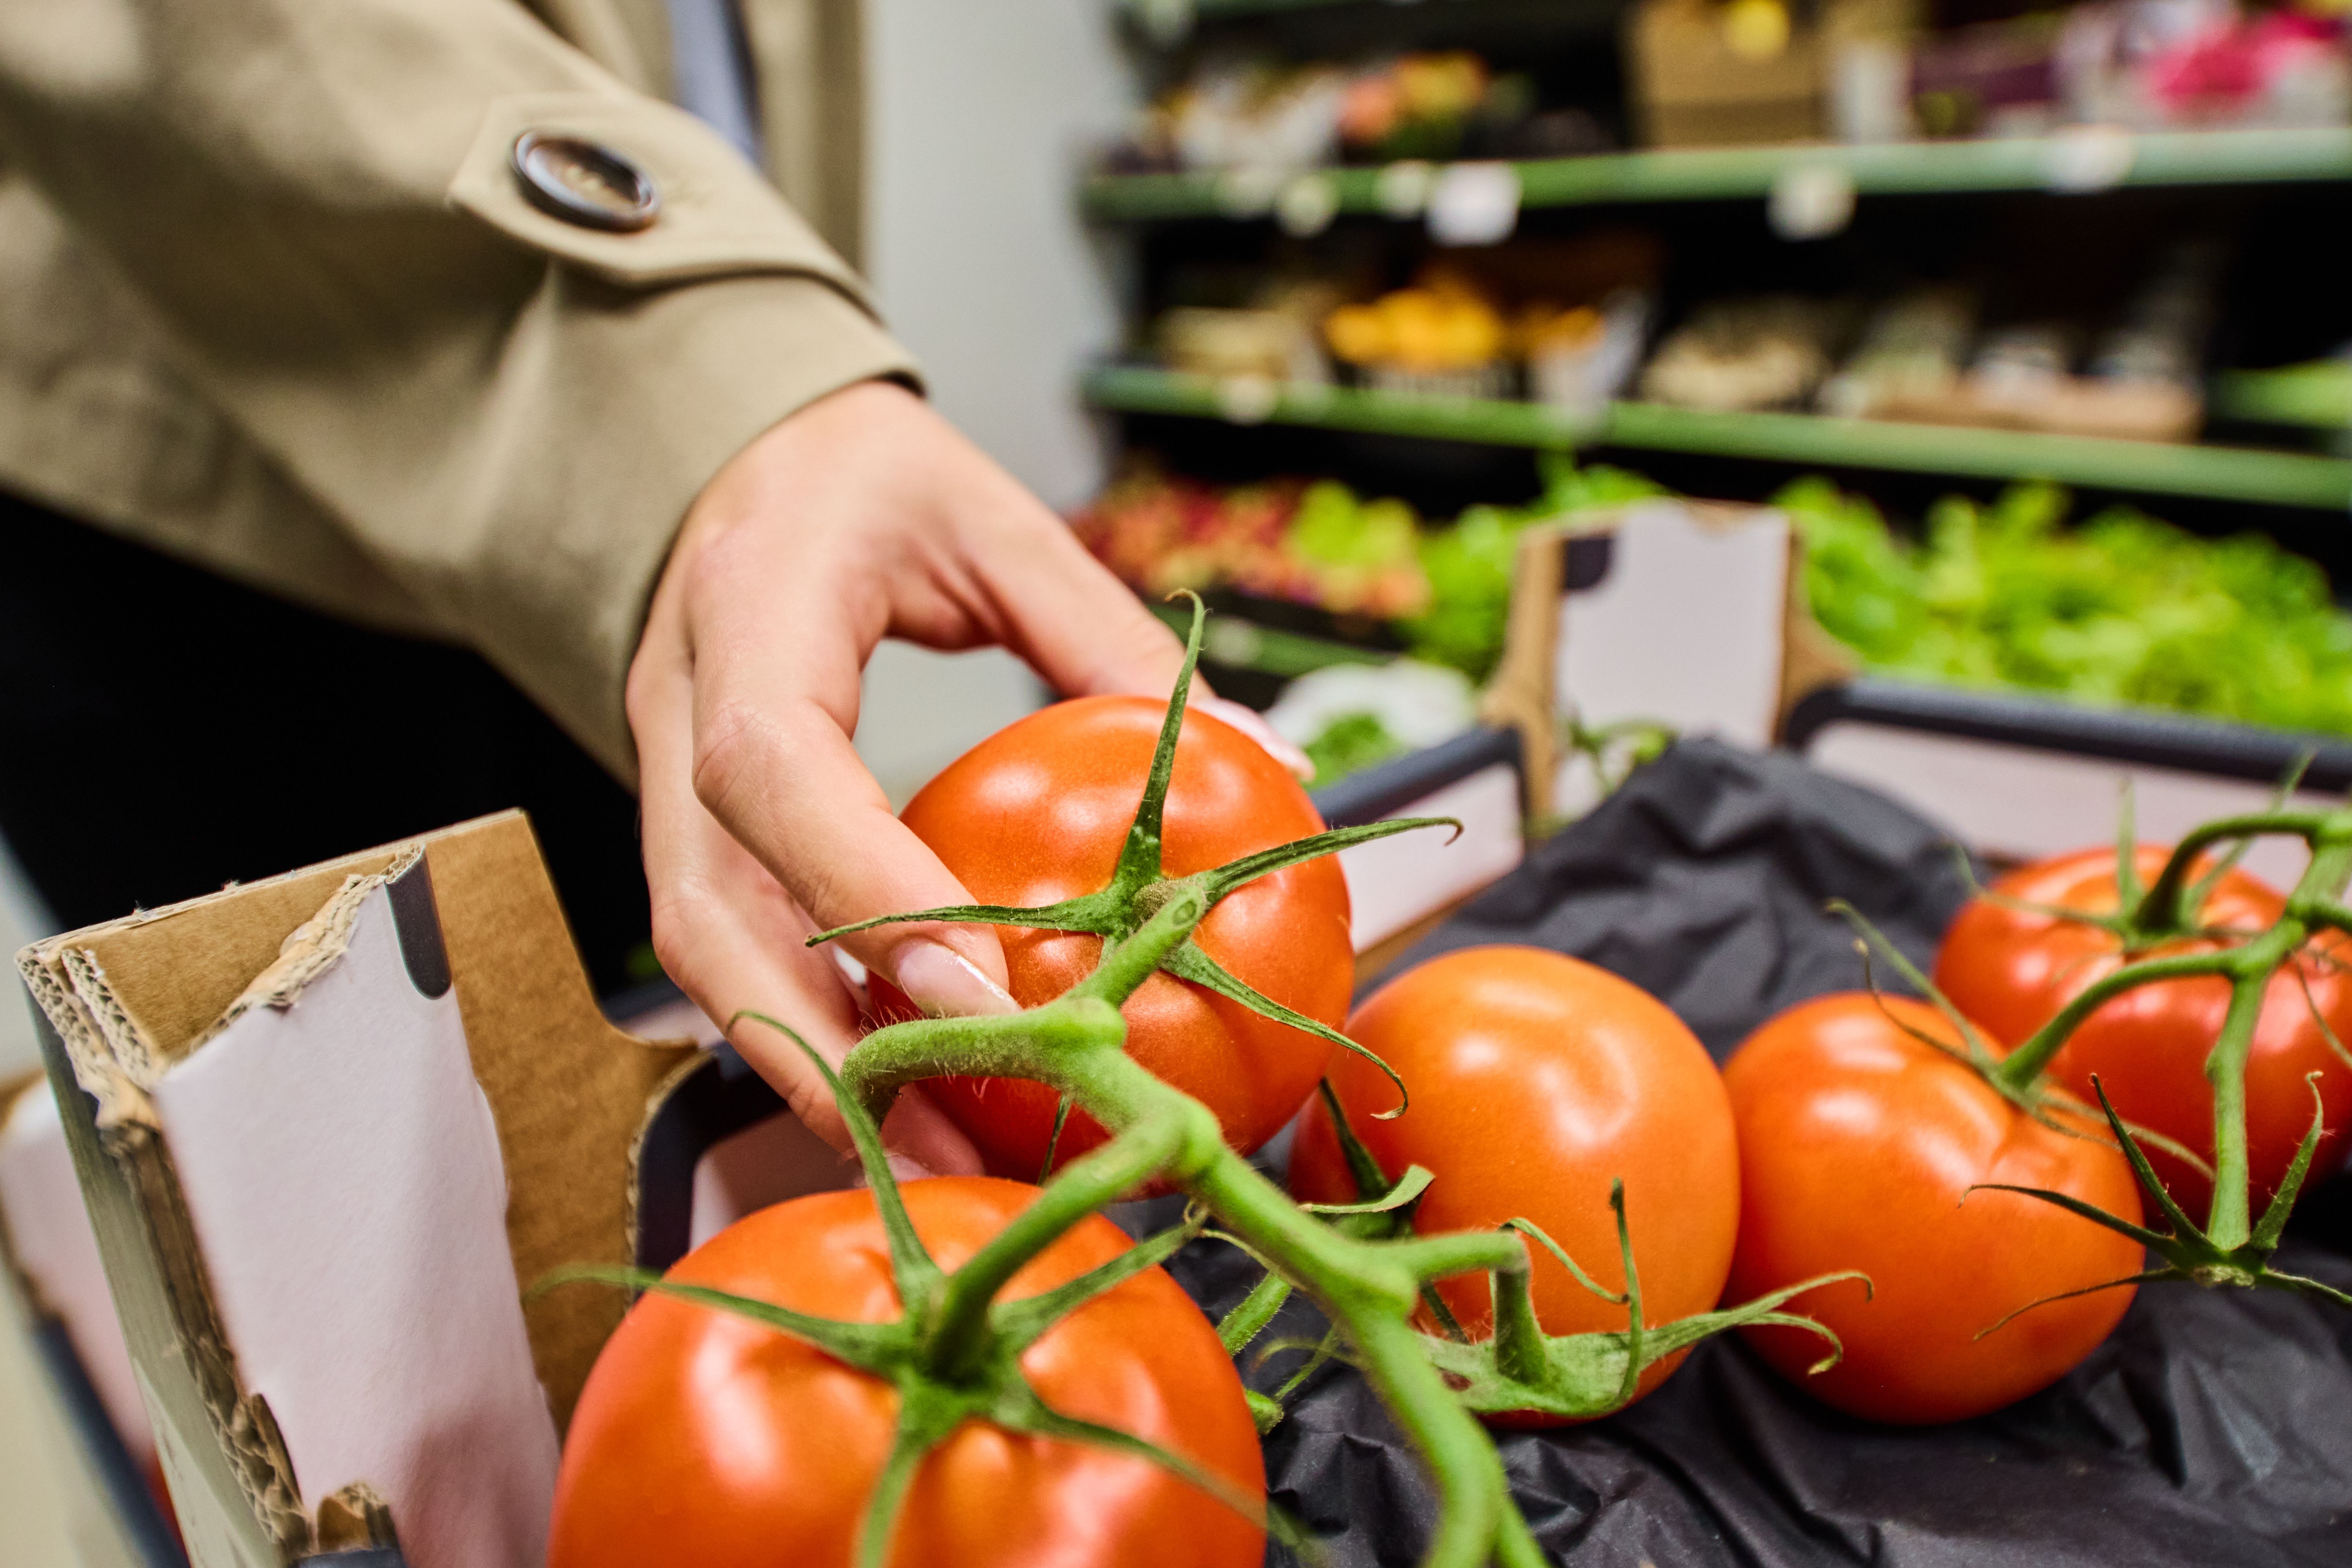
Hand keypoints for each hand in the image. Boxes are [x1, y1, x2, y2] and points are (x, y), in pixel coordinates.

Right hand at [626, 381, 1196, 1173]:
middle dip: (817, 1043)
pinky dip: (810, 1028)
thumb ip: (1106, 641)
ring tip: (930, 1155)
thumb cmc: (864, 475)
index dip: (862, 886)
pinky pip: (732, 944)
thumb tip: (1262, 755)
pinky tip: (894, 1090)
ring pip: (702, 953)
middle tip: (943, 1142)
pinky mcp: (691, 820)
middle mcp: (681, 701)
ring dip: (810, 1066)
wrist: (734, 451)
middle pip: (704, 910)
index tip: (974, 985)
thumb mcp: (996, 526)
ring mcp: (664, 770)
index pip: (773, 766)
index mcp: (754, 605)